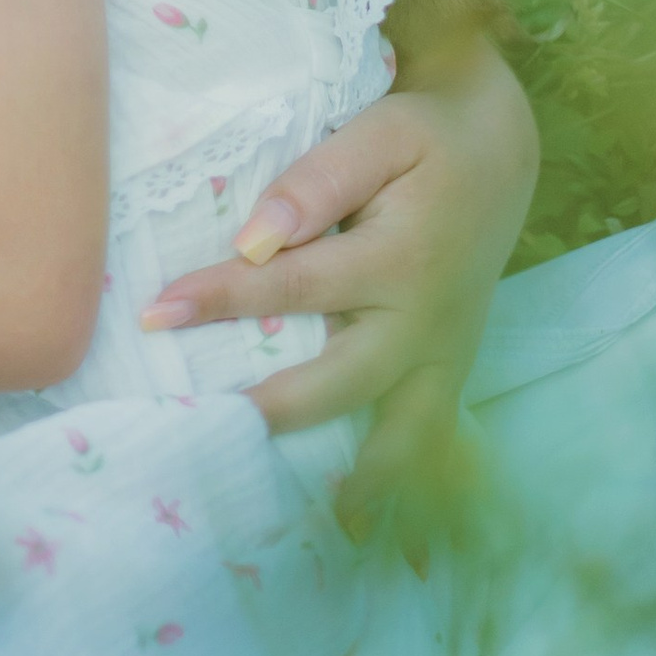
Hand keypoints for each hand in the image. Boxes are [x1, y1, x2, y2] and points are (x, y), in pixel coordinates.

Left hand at [141, 43, 536, 545]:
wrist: (498, 153)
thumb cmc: (424, 138)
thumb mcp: (379, 134)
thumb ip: (317, 180)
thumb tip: (255, 237)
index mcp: (401, 259)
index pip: (294, 285)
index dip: (222, 298)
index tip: (157, 314)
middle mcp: (424, 322)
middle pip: (337, 381)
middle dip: (265, 408)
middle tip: (196, 429)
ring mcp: (443, 356)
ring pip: (393, 435)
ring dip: (341, 477)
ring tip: (277, 514)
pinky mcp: (452, 371)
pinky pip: (423, 439)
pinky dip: (391, 482)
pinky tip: (350, 522)